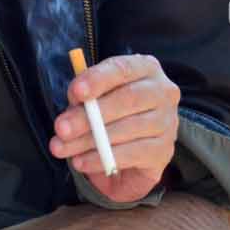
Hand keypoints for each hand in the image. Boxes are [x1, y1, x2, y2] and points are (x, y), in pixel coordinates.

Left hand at [50, 52, 177, 204]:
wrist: (130, 152)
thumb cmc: (109, 113)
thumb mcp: (93, 98)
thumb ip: (85, 97)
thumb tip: (76, 102)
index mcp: (145, 68)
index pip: (122, 68)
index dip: (98, 79)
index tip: (75, 92)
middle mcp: (163, 92)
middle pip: (128, 99)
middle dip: (89, 115)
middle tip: (61, 128)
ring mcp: (168, 122)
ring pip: (128, 129)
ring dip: (89, 140)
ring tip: (61, 148)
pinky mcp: (165, 150)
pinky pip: (131, 154)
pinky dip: (101, 159)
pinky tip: (81, 162)